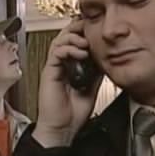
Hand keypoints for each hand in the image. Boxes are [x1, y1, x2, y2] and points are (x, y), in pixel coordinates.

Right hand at [33, 18, 101, 146]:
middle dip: (77, 29)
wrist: (61, 128)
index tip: (95, 28)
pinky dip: (67, 49)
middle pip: (64, 37)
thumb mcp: (92, 87)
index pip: (75, 42)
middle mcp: (60, 65)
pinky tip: (79, 53)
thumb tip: (106, 56)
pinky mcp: (48, 72)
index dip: (83, 32)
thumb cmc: (72, 113)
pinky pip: (55, 53)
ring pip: (58, 41)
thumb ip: (96, 71)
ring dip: (73, 37)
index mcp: (70, 67)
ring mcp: (53, 68)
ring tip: (85, 42)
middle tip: (89, 27)